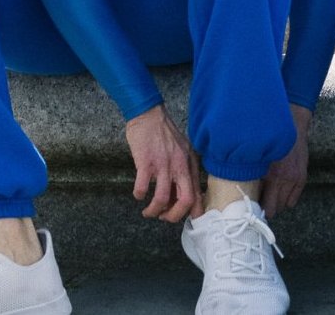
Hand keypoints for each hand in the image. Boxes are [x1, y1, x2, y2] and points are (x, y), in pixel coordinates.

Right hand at [124, 103, 201, 220]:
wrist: (149, 114)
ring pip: (162, 199)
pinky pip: (143, 187)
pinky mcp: (146, 162)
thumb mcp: (183, 150)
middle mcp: (179, 165)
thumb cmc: (164, 133)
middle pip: (184, 201)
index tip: (184, 218)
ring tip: (148, 211)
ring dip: (153, 210)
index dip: (191, 211)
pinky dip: (139, 195)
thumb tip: (182, 194)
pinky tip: (138, 194)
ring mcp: (163, 165)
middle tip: (163, 217)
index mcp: (190, 163)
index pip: (196, 194)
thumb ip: (184, 170)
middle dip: (173, 216)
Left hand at [257, 105, 310, 213]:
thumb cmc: (268, 140)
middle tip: (259, 201)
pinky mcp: (301, 178)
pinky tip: (279, 191)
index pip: (265, 206)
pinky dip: (286, 199)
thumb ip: (250, 173)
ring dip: (276, 203)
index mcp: (270, 174)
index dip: (256, 208)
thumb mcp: (256, 156)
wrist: (292, 126)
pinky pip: (293, 200)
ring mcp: (294, 179)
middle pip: (274, 209)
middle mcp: (284, 179)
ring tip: (269, 195)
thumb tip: (241, 192)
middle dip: (266, 207)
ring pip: (284, 206)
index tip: (250, 207)